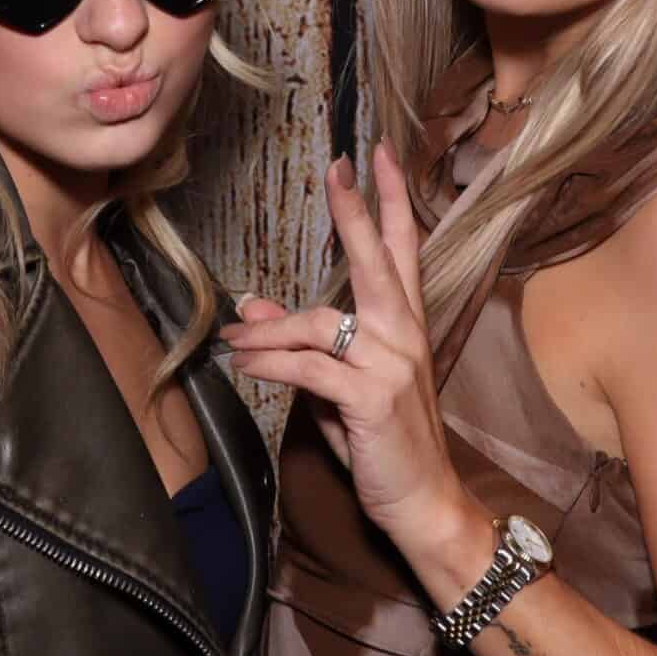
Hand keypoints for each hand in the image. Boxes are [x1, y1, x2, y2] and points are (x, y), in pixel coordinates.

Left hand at [220, 143, 476, 553]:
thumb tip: (251, 308)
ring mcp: (392, 363)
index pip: (404, 248)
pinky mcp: (372, 397)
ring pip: (318, 323)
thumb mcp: (337, 384)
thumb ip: (301, 343)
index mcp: (406, 324)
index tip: (376, 154)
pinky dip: (271, 364)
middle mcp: (405, 333)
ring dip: (267, 331)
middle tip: (337, 168)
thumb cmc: (384, 441)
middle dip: (354, 211)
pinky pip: (308, 369)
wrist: (424, 502)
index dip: (390, 199)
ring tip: (232, 341)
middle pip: (378, 260)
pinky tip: (245, 365)